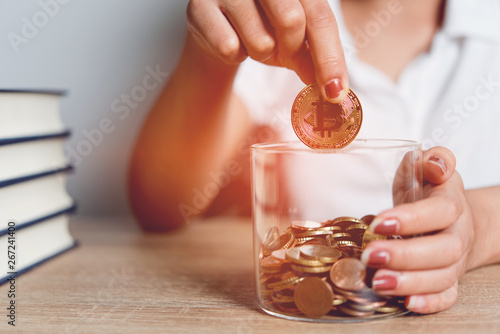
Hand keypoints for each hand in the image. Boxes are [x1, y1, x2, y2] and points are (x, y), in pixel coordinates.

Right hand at [186, 0, 348, 101]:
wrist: (217, 27)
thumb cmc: (261, 29)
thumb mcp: (294, 43)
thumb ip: (315, 60)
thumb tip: (334, 89)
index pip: (320, 16)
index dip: (330, 58)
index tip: (336, 92)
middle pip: (292, 21)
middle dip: (290, 49)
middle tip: (281, 50)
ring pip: (260, 41)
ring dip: (259, 53)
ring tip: (250, 40)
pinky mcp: (200, 6)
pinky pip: (229, 47)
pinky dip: (234, 55)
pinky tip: (229, 41)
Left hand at [361, 146, 474, 313]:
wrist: (455, 220)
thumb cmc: (431, 193)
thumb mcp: (428, 170)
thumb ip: (432, 160)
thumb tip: (434, 161)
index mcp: (452, 204)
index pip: (440, 212)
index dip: (412, 219)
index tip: (379, 223)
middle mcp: (458, 235)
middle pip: (442, 250)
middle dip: (404, 255)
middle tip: (370, 256)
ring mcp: (455, 261)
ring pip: (442, 277)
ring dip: (410, 282)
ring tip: (378, 282)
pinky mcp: (448, 281)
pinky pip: (446, 297)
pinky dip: (429, 303)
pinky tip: (406, 303)